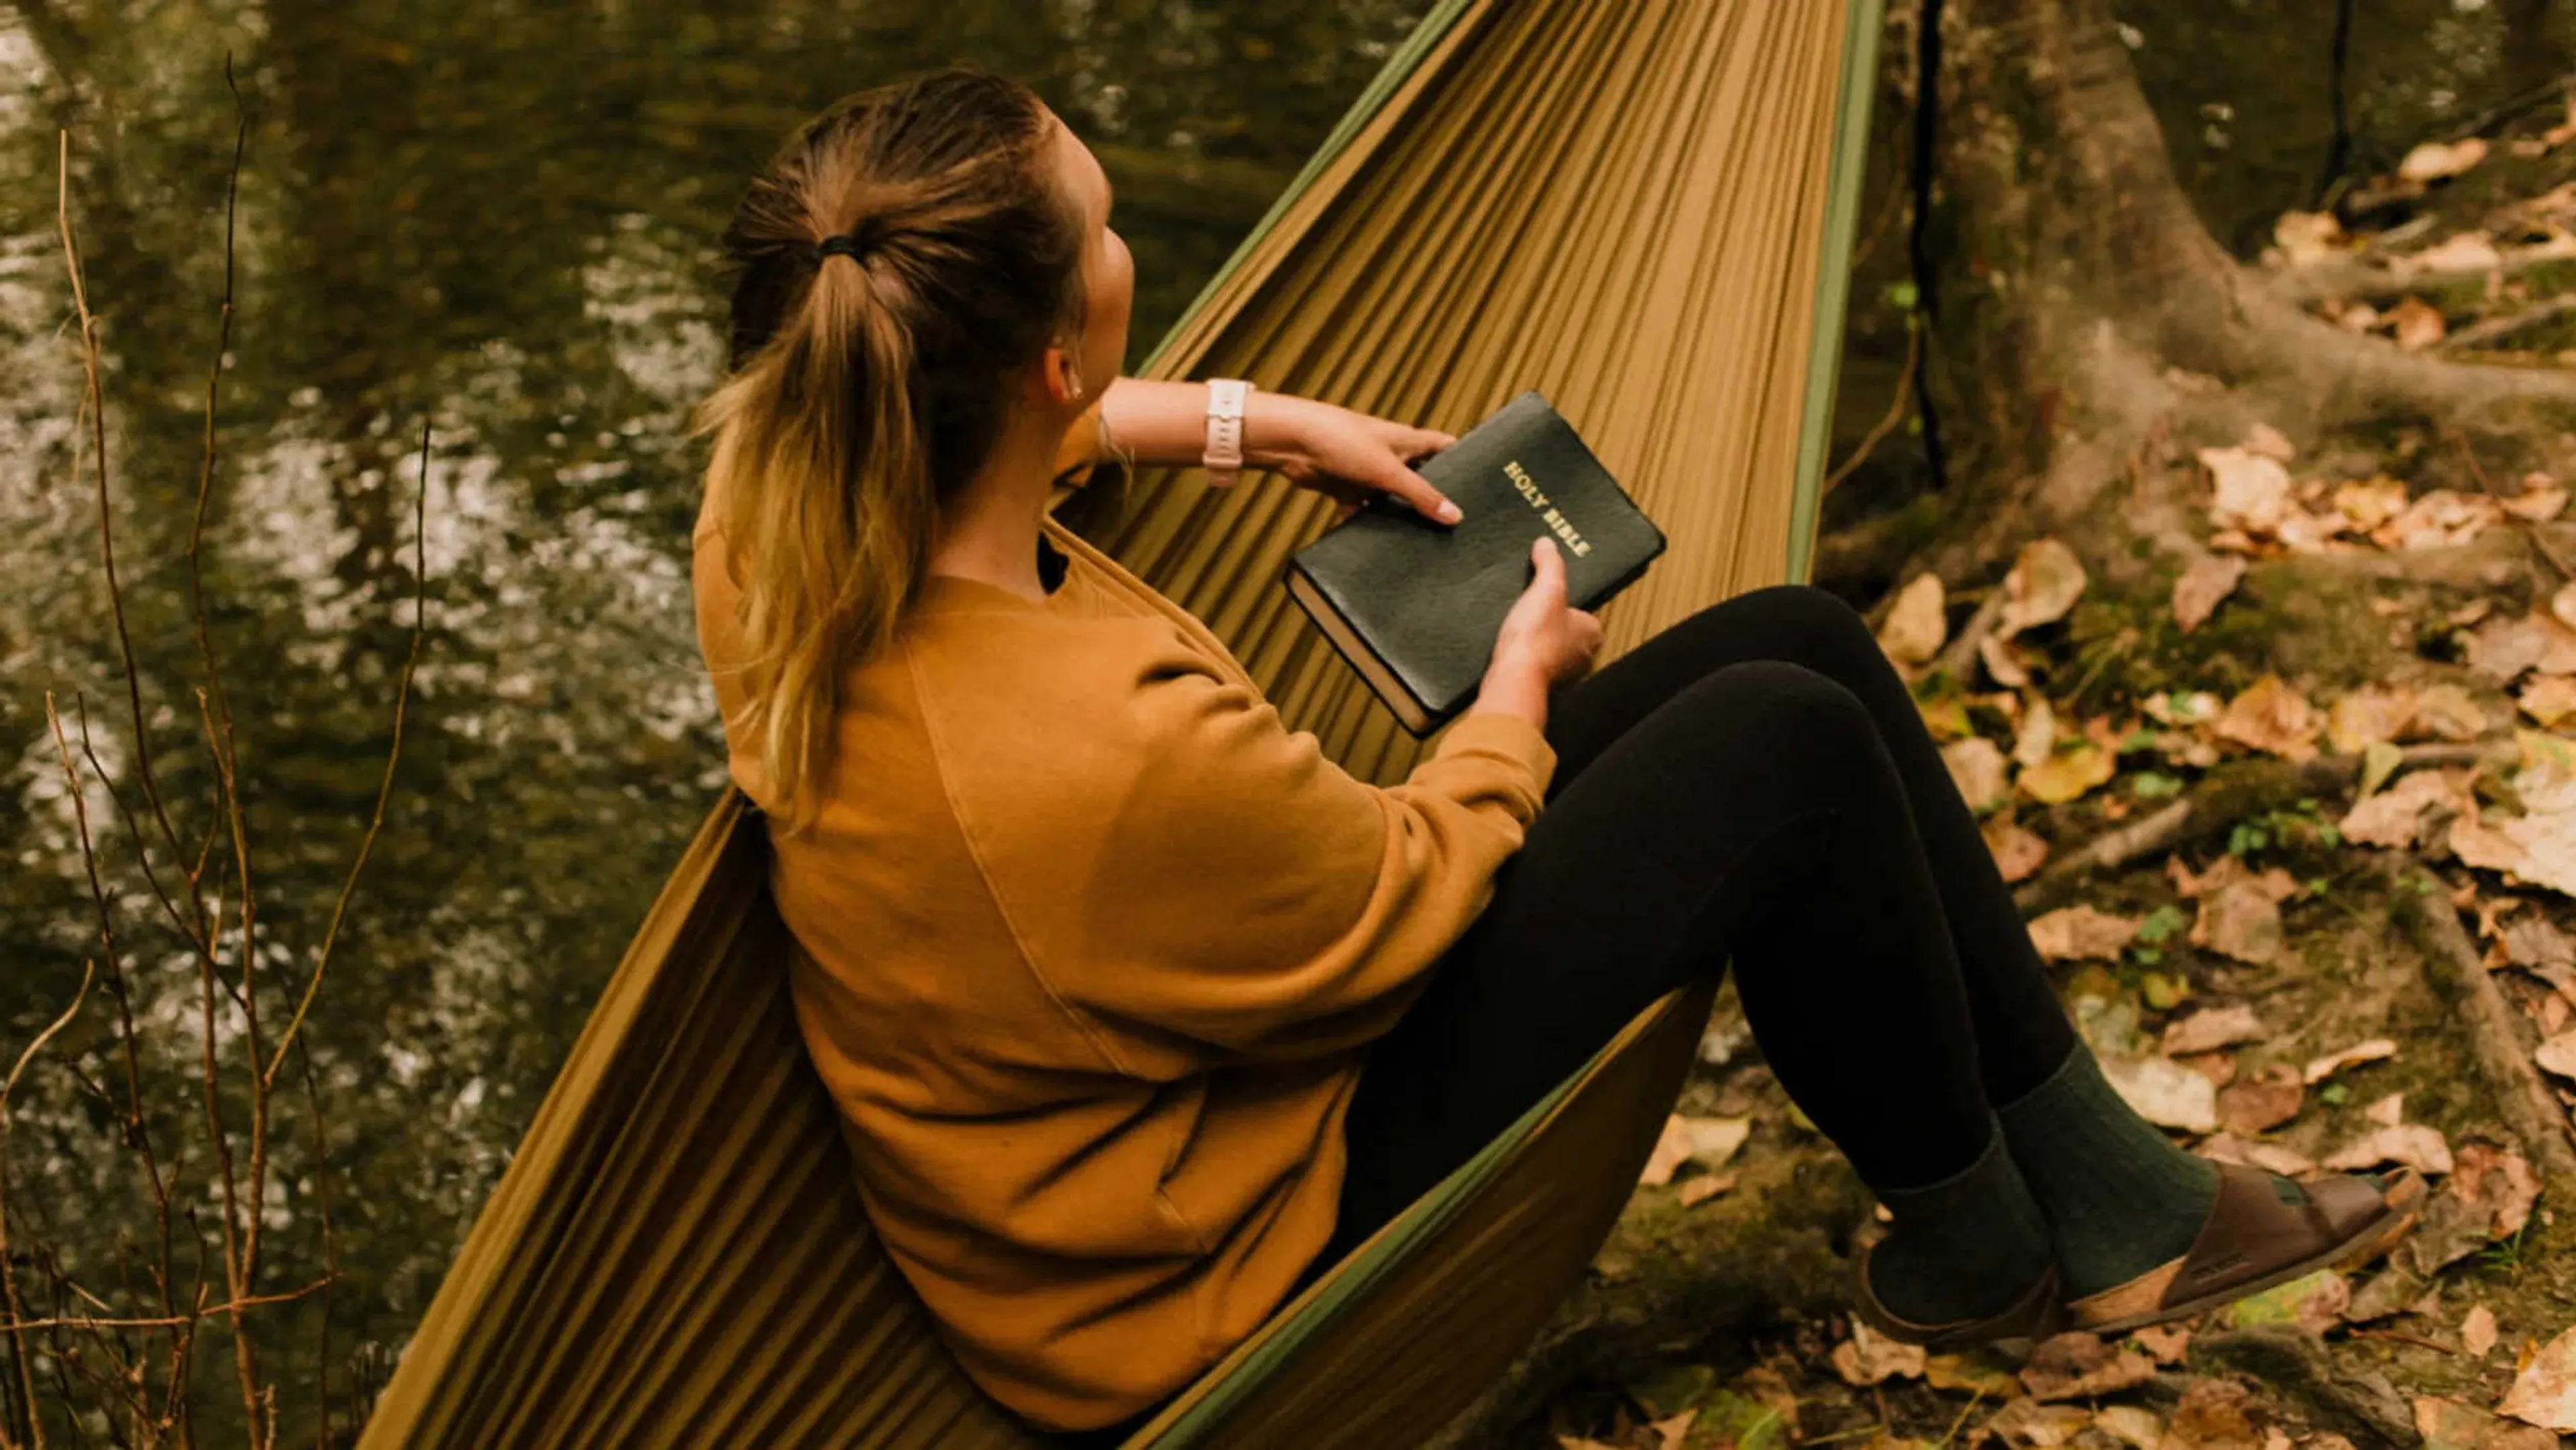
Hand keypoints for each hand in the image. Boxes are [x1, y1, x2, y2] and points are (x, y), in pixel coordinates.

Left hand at [1248, 395, 1461, 527]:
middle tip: (1457, 527)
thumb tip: (1455, 516)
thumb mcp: (1388, 471)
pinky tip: (1381, 545)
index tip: (1485, 483)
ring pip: (1393, 499)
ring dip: (1400, 517)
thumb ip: (1421, 495)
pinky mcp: (1348, 487)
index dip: (1465, 460)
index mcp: (1409, 441)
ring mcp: (1370, 472)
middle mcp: (1393, 455)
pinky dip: (1369, 523)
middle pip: (1421, 479)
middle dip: (1433, 499)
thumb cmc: (1343, 441)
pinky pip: (1366, 510)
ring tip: (1425, 544)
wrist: (1293, 443)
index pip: (1446, 448)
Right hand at [1487, 536, 1603, 692]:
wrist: (1514, 675)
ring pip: (1554, 652)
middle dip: (1553, 626)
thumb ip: (1550, 563)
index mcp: (1593, 633)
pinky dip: (1527, 658)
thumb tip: (1546, 544)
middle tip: (1533, 613)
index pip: (1585, 614)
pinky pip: (1537, 666)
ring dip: (1539, 643)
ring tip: (1521, 629)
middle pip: (1569, 634)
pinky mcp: (1542, 685)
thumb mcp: (1546, 587)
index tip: (1550, 598)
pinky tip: (1513, 648)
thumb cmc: (1536, 636)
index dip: (1567, 605)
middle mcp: (1584, 657)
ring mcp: (1564, 675)